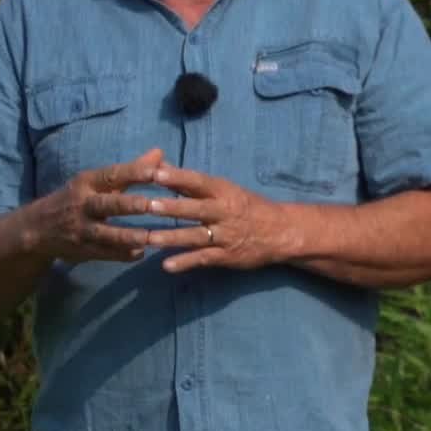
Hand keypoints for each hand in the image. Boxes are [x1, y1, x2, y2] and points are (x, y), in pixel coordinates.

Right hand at [26, 147, 163, 263]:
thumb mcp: (96, 181)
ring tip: (151, 238)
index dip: (135, 173)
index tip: (158, 172)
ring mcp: (81, 229)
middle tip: (155, 205)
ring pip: (106, 234)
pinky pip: (104, 254)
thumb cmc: (77, 198)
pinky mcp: (81, 250)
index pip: (112, 175)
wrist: (37, 228)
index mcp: (87, 182)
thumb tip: (160, 153)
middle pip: (108, 204)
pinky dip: (121, 254)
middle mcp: (83, 204)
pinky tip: (140, 253)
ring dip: (128, 236)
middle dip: (130, 205)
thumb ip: (131, 169)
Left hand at [142, 165, 293, 272]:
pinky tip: (167, 265)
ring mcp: (226, 235)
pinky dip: (186, 262)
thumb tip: (160, 165)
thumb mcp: (224, 189)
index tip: (155, 173)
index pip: (199, 182)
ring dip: (172, 237)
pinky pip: (204, 259)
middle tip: (148, 205)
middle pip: (196, 209)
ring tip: (149, 238)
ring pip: (196, 236)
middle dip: (172, 207)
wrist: (281, 231)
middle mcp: (225, 212)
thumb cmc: (247, 206)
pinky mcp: (227, 256)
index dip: (178, 177)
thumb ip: (190, 182)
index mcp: (224, 192)